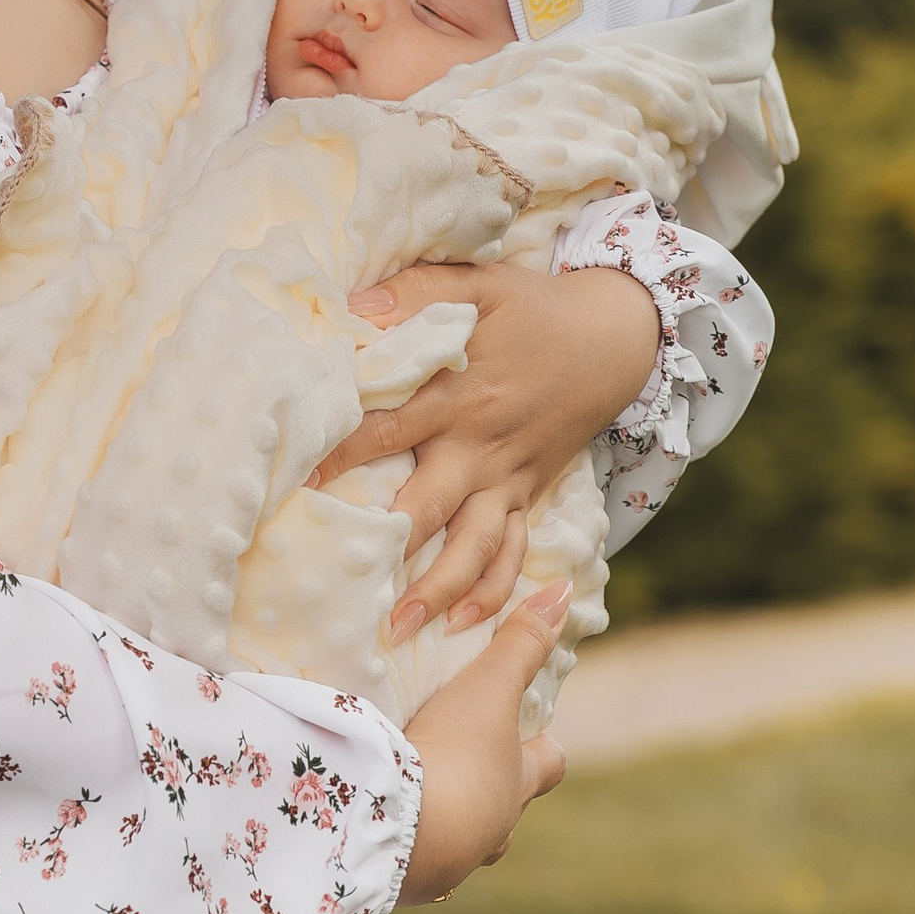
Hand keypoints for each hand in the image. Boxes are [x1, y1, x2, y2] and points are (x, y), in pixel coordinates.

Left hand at [313, 255, 660, 640]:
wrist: (615, 336)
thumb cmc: (534, 307)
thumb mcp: (478, 284)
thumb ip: (417, 292)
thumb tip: (355, 306)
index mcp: (457, 394)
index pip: (388, 428)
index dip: (343, 453)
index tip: (299, 482)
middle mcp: (480, 444)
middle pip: (429, 503)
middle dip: (390, 545)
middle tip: (344, 583)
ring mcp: (509, 476)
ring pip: (474, 544)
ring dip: (439, 587)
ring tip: (400, 629)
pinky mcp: (530, 491)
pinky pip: (515, 549)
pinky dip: (496, 590)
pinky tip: (467, 624)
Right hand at [397, 583, 570, 902]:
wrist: (402, 832)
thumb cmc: (455, 755)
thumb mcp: (488, 689)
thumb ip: (520, 642)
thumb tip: (564, 591)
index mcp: (517, 782)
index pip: (549, 765)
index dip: (545, 747)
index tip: (534, 731)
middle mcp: (494, 826)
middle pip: (508, 809)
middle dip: (493, 787)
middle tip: (467, 759)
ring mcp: (455, 859)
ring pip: (466, 840)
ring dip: (451, 818)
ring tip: (422, 794)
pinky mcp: (411, 877)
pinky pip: (418, 858)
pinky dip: (409, 838)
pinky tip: (384, 821)